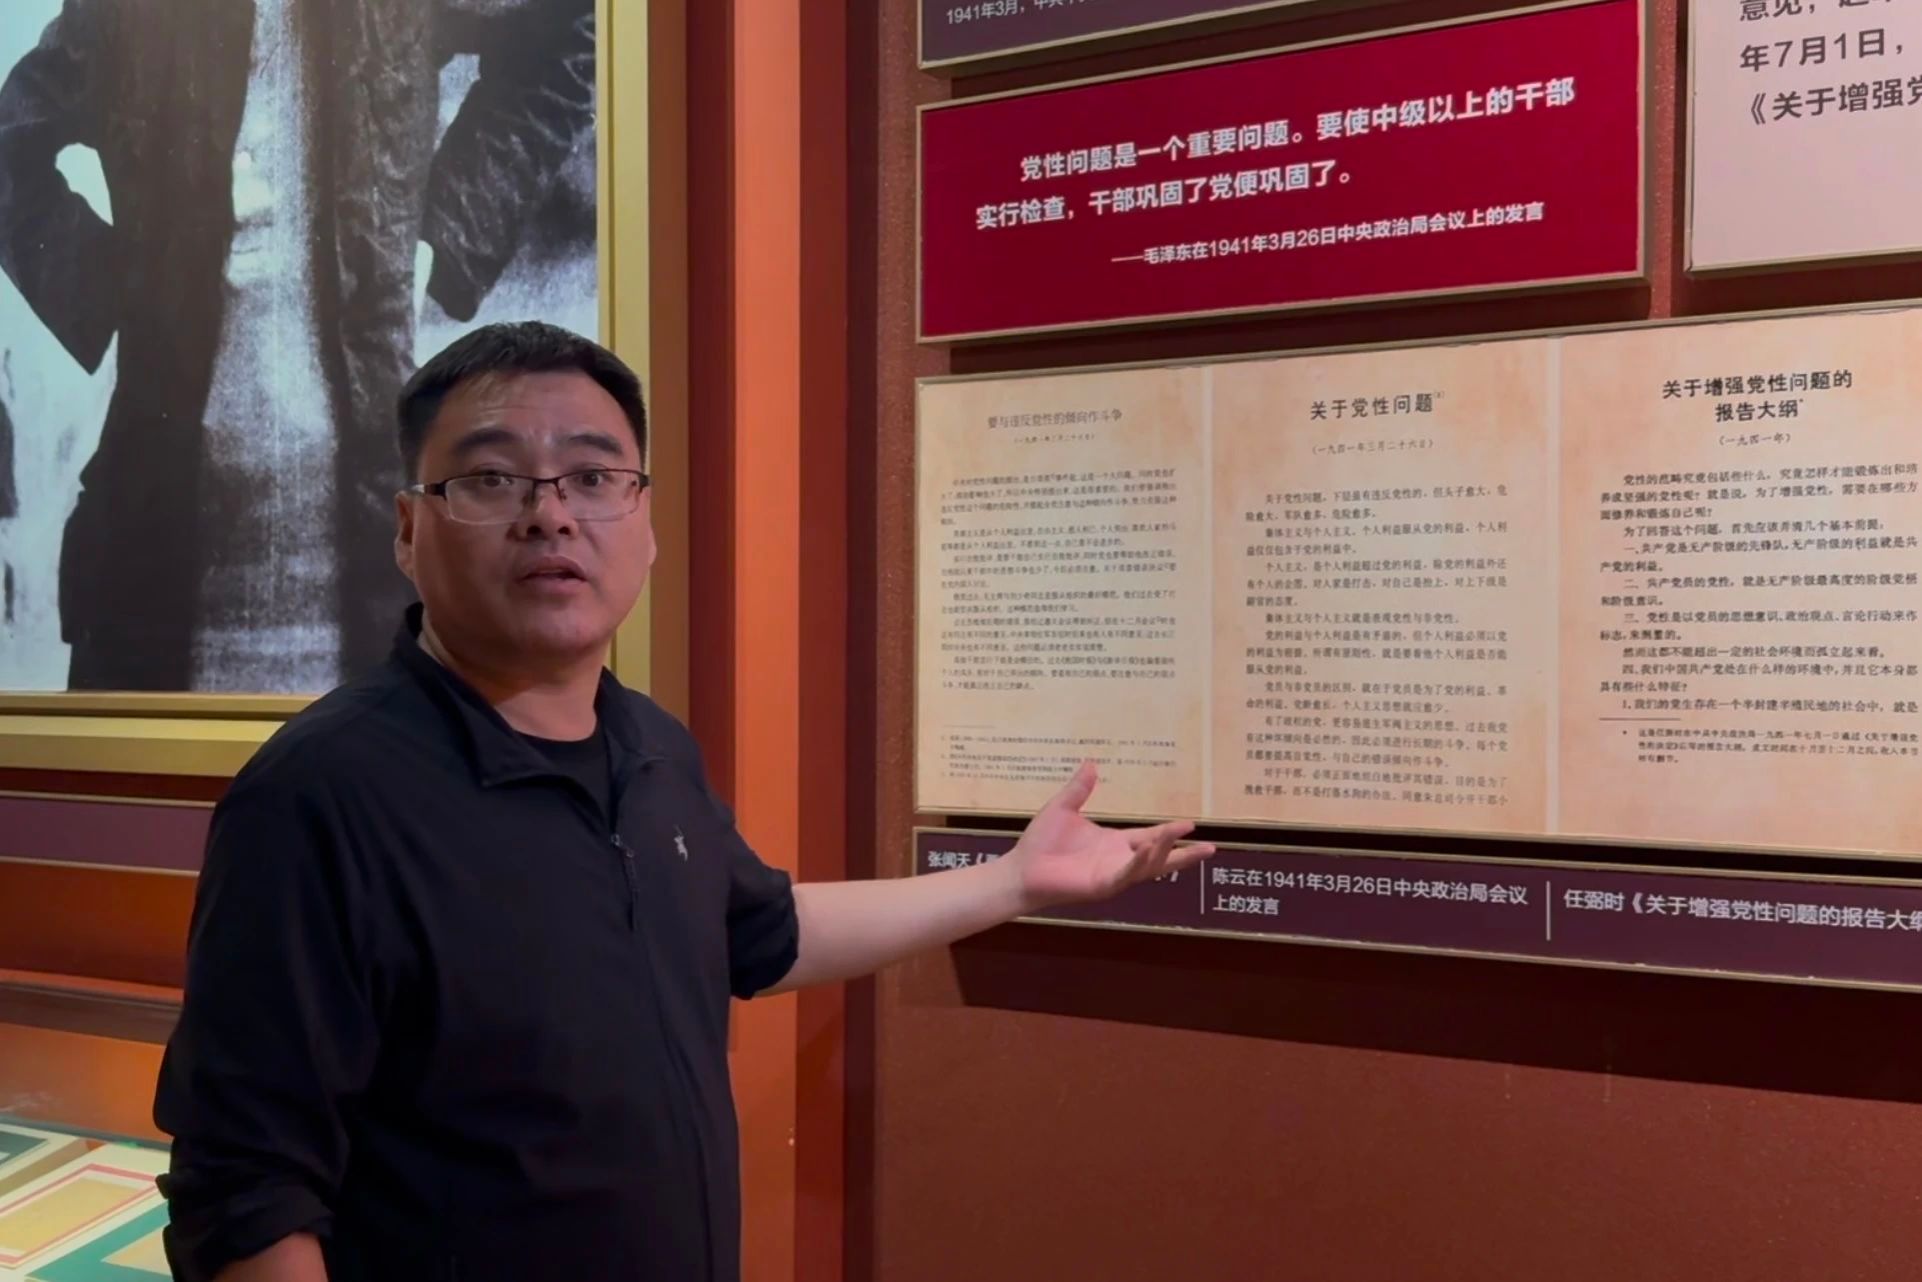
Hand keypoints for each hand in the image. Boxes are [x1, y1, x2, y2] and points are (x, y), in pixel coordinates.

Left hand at [1004, 760, 1214, 911]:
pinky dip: (1138, 863)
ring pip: (1147, 866)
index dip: (1169, 832)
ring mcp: (1112, 875)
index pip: (1149, 837)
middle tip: (1210, 848)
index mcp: (1114, 843)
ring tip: (1180, 837)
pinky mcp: (1101, 885)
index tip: (1191, 824)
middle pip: (1159, 858)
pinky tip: (1148, 849)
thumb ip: (1079, 788)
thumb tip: (1091, 762)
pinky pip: (1125, 875)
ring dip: (1164, 853)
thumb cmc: (1040, 842)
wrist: (1021, 869)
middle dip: (1184, 855)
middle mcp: (1118, 861)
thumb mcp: (1062, 808)